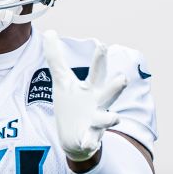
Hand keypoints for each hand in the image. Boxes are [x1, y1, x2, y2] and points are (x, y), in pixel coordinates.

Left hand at [43, 30, 127, 162]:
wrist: (74, 138)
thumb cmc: (72, 104)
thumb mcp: (62, 80)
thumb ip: (56, 57)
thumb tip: (49, 31)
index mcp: (91, 88)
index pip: (96, 71)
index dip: (99, 59)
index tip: (102, 45)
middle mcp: (98, 103)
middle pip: (108, 93)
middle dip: (115, 86)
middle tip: (122, 79)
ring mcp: (96, 121)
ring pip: (106, 118)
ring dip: (109, 118)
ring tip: (113, 118)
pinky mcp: (89, 137)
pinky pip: (91, 140)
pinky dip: (91, 142)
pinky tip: (90, 142)